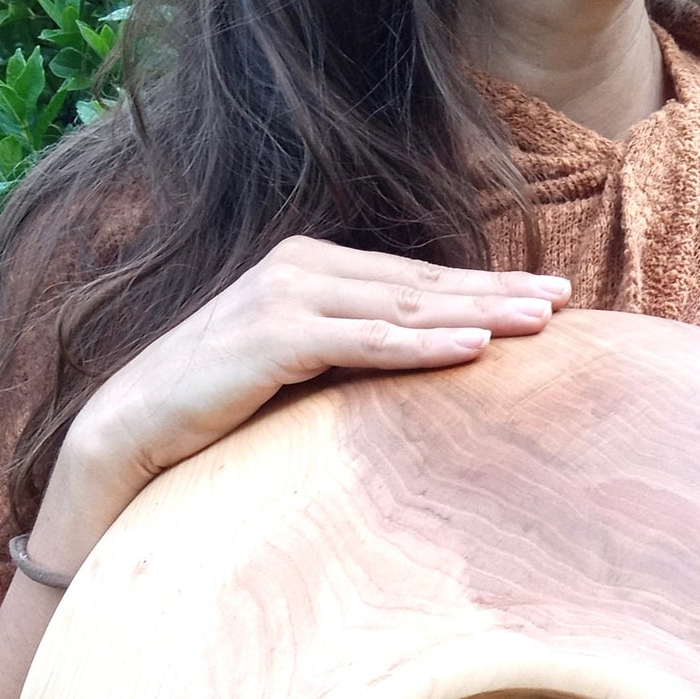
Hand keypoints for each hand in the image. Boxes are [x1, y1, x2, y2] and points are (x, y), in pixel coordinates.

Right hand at [66, 235, 571, 495]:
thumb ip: (346, 362)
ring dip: (477, 312)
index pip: (415, 282)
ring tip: (539, 322)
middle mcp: (304, 270)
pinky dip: (424, 343)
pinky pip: (366, 341)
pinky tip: (476, 347)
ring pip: (404, 306)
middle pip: (422, 285)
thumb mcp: (296, 378)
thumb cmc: (217, 412)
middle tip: (565, 304)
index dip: (483, 289)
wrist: (134, 428)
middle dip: (497, 294)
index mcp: (313, 272)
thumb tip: (409, 383)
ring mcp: (288, 296)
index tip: (548, 301)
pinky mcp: (275, 336)